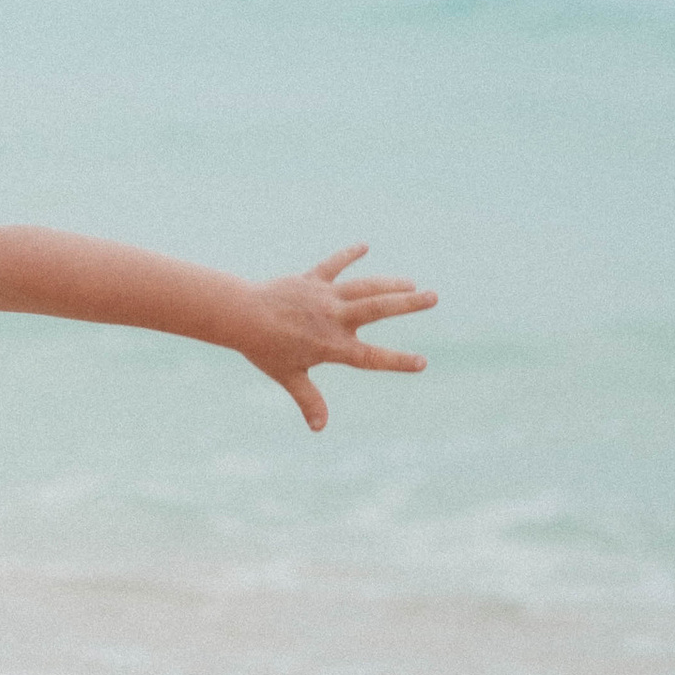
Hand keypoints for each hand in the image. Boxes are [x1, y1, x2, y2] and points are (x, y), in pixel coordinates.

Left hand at [236, 245, 433, 430]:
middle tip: (433, 297)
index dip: (397, 361)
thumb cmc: (264, 349)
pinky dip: (348, 255)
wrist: (241, 316)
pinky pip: (334, 265)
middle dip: (408, 303)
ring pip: (365, 286)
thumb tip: (319, 429)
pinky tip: (364, 245)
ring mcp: (324, 296)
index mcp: (332, 346)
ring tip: (412, 283)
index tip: (422, 362)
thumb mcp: (289, 376)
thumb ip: (309, 400)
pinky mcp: (312, 279)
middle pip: (378, 309)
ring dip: (390, 283)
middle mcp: (334, 319)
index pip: (372, 357)